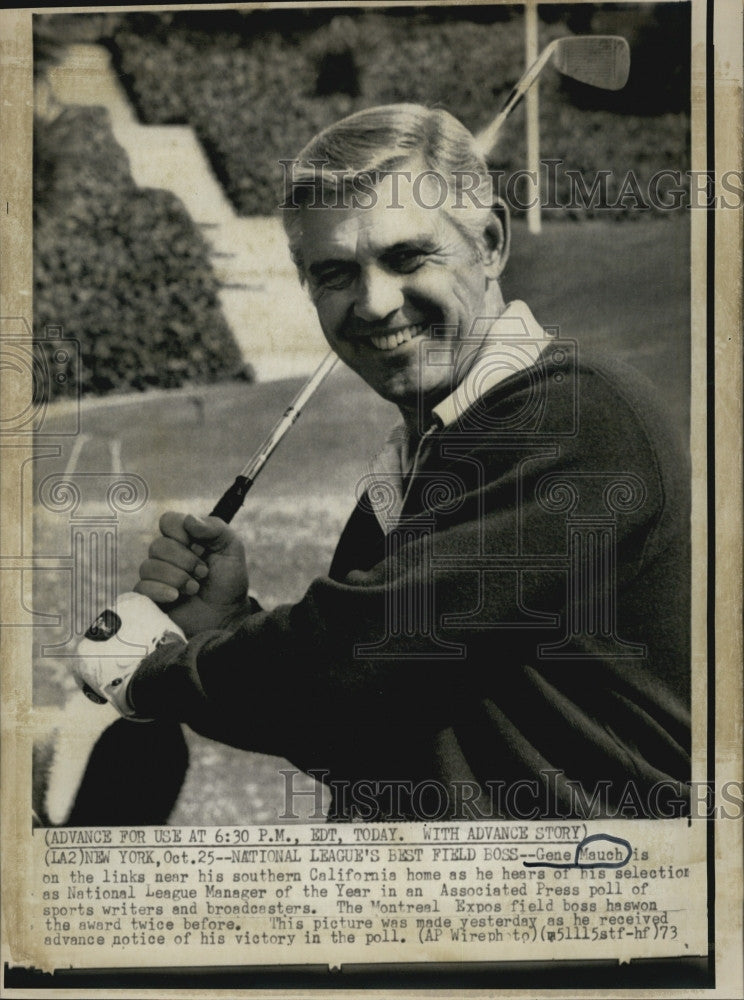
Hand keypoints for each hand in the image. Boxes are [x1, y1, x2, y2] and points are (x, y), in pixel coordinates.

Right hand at [135, 512, 248, 636]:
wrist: (227, 615)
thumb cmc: (229, 580)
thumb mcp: (231, 548)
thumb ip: (215, 528)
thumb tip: (189, 519)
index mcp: (184, 538)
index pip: (168, 521)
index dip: (181, 532)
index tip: (200, 547)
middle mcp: (167, 554)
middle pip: (158, 545)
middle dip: (185, 560)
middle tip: (203, 572)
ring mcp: (157, 576)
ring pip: (148, 567)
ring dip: (177, 577)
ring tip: (195, 588)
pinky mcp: (150, 597)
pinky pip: (140, 588)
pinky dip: (160, 590)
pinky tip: (176, 596)